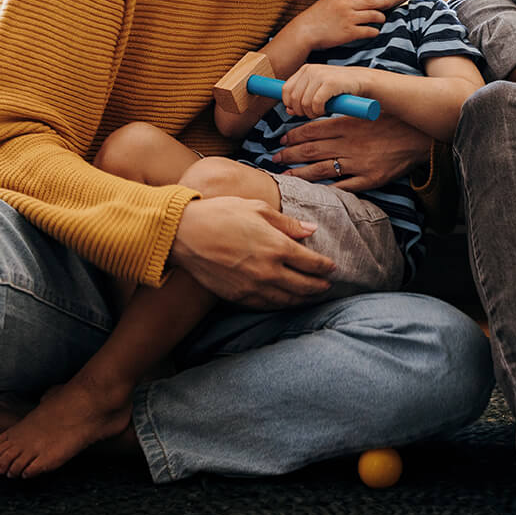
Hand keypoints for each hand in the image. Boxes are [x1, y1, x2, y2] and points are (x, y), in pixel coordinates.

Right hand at [168, 195, 333, 308]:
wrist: (184, 234)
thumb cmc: (220, 214)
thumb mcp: (257, 208)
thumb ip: (287, 223)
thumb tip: (311, 230)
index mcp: (278, 246)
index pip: (312, 263)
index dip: (325, 266)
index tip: (331, 267)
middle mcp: (270, 271)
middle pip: (305, 286)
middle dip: (319, 286)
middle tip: (326, 285)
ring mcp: (254, 287)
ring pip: (288, 300)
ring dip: (303, 299)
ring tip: (311, 296)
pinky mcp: (239, 296)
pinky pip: (267, 305)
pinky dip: (281, 305)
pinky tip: (285, 301)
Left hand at [273, 114, 431, 190]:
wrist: (421, 137)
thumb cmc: (394, 121)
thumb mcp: (367, 113)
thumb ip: (343, 118)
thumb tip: (317, 120)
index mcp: (348, 125)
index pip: (313, 130)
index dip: (294, 136)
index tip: (282, 139)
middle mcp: (350, 145)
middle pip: (312, 150)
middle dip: (290, 155)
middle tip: (274, 158)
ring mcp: (359, 164)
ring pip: (321, 170)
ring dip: (300, 173)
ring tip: (284, 175)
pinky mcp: (370, 179)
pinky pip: (343, 187)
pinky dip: (326, 189)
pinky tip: (312, 191)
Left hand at [278, 63, 374, 119]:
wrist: (363, 82)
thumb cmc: (341, 87)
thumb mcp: (317, 91)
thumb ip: (301, 98)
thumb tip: (288, 110)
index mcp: (305, 70)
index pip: (285, 90)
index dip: (290, 104)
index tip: (299, 110)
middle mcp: (310, 70)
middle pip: (293, 98)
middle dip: (301, 111)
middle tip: (312, 113)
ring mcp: (320, 75)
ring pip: (303, 103)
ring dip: (311, 113)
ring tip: (320, 111)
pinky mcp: (330, 83)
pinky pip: (315, 103)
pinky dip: (319, 111)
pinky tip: (326, 110)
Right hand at [282, 0, 384, 52]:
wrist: (304, 32)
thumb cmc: (312, 19)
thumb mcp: (324, 2)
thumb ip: (337, 0)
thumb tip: (347, 2)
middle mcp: (346, 4)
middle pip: (372, 1)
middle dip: (383, 1)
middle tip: (387, 2)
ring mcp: (349, 18)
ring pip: (375, 16)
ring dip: (380, 18)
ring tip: (381, 18)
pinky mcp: (350, 33)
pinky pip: (370, 31)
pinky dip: (374, 32)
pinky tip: (374, 32)